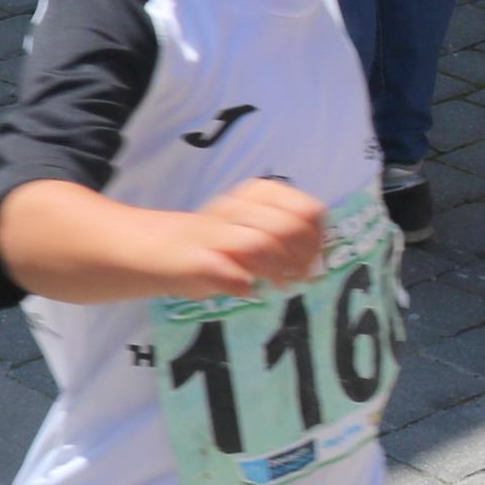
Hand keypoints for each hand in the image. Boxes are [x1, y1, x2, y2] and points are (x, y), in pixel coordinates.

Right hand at [164, 179, 327, 296]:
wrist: (159, 249)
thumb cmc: (216, 243)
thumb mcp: (255, 229)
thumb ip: (286, 235)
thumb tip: (324, 255)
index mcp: (255, 195)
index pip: (306, 209)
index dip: (318, 237)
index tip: (316, 258)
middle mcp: (236, 208)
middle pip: (287, 227)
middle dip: (302, 257)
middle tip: (300, 277)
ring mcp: (215, 233)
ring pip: (260, 243)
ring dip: (278, 270)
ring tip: (282, 285)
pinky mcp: (196, 260)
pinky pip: (227, 270)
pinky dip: (245, 283)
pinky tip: (250, 290)